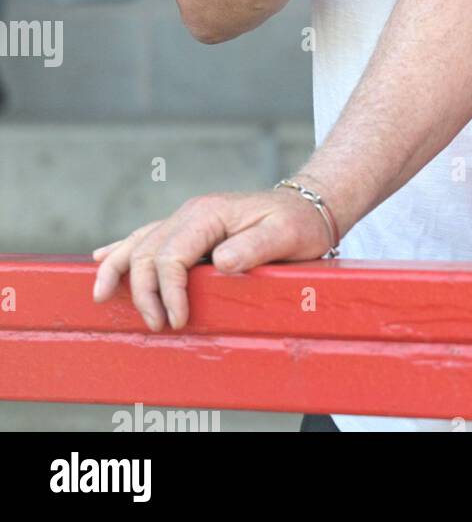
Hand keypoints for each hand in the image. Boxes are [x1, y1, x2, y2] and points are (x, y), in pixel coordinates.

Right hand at [91, 187, 334, 331]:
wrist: (309, 207)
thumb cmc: (299, 223)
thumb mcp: (285, 234)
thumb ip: (254, 247)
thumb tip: (221, 262)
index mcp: (208, 213)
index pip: (170, 255)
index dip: (168, 291)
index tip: (178, 320)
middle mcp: (192, 213)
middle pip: (147, 252)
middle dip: (144, 292)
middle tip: (159, 325)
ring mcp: (188, 219)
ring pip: (138, 242)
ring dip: (117, 269)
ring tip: (100, 296)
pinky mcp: (190, 228)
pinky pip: (147, 236)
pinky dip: (123, 248)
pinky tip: (102, 257)